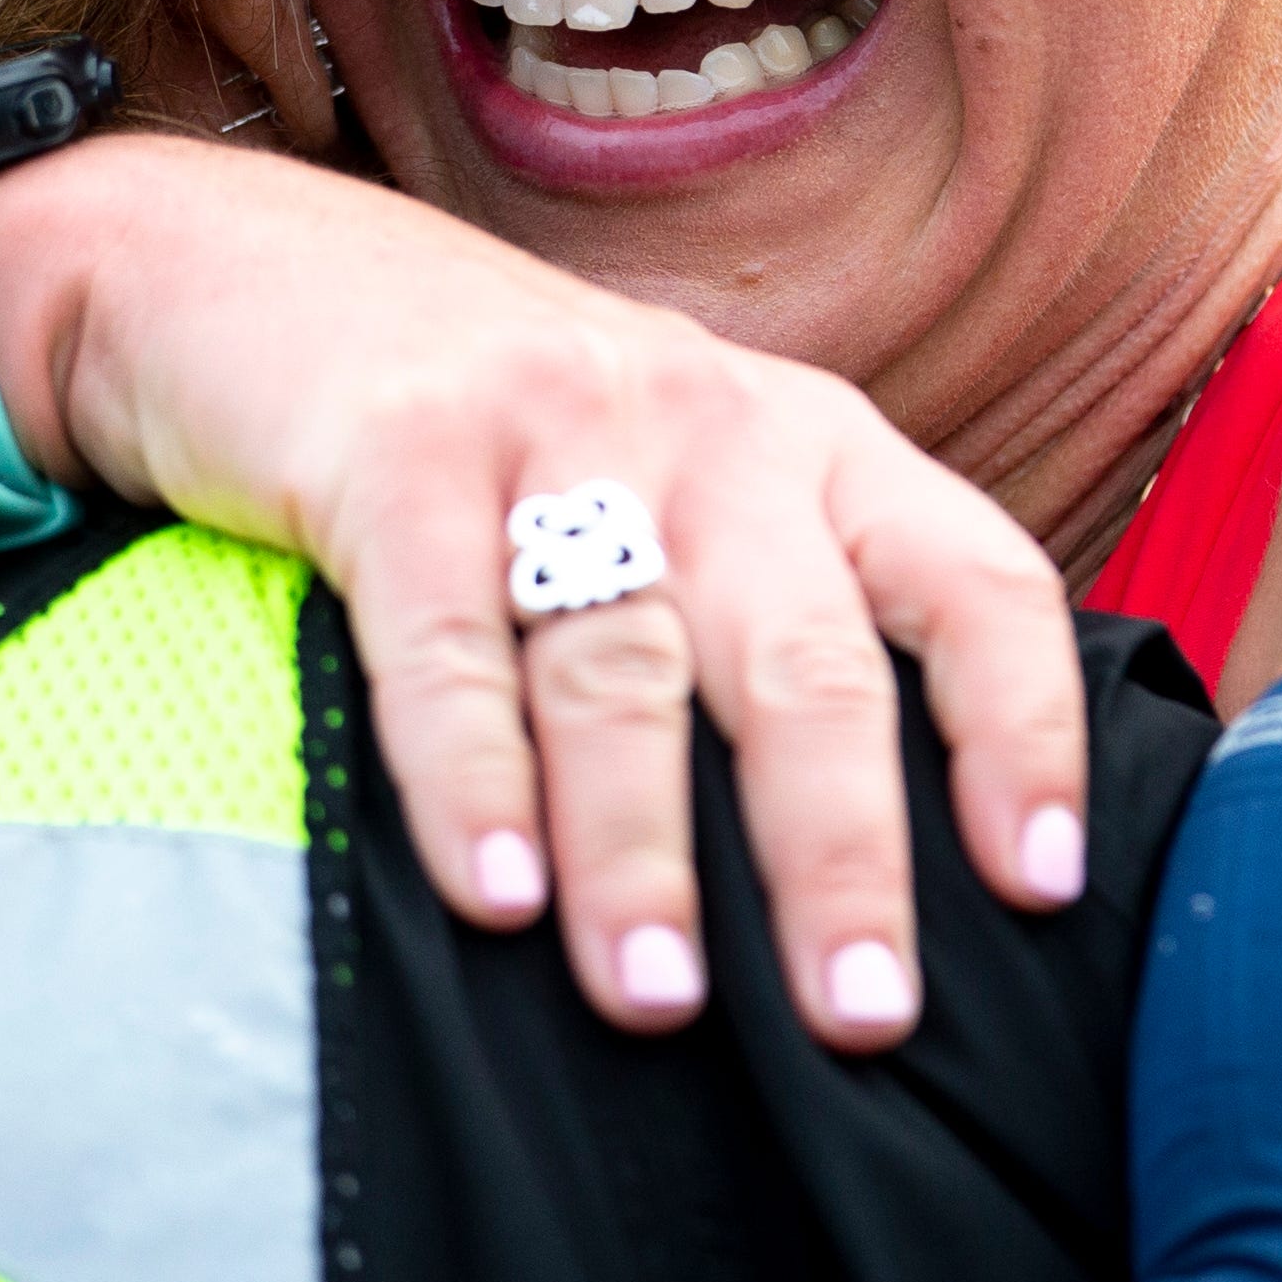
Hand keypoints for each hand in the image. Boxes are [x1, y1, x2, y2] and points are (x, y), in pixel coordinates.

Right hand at [0, 133, 1088, 1050]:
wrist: (236, 267)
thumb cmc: (498, 432)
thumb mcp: (678, 484)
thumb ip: (773, 623)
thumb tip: (869, 884)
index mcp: (813, 444)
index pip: (974, 580)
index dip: (1024, 729)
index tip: (1045, 884)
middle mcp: (710, 425)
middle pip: (808, 655)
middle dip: (841, 848)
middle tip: (861, 1014)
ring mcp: (553, 424)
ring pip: (627, 664)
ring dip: (644, 846)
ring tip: (658, 1001)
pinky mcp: (395, 448)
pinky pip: (445, 633)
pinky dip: (468, 771)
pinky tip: (491, 893)